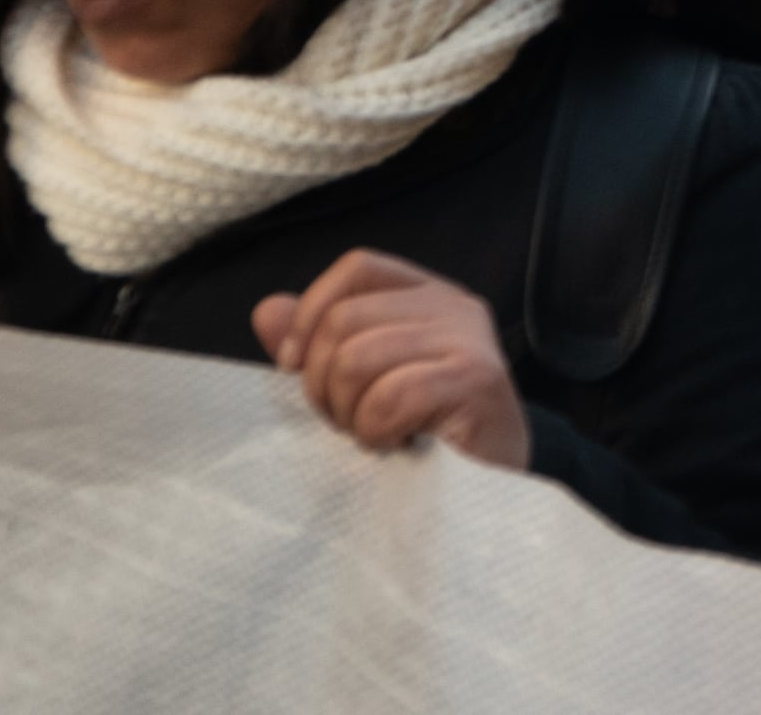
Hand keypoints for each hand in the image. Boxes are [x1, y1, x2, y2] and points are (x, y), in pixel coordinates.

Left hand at [255, 251, 528, 469]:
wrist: (492, 493)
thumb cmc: (421, 437)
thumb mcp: (361, 384)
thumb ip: (316, 345)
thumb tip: (267, 312)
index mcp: (426, 296)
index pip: (358, 269)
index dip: (312, 313)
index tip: (295, 368)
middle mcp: (453, 306)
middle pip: (343, 319)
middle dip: (322, 383)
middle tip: (348, 422)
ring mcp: (469, 340)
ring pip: (357, 358)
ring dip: (350, 413)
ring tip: (375, 435)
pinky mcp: (476, 381)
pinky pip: (390, 396)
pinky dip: (377, 431)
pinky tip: (397, 445)